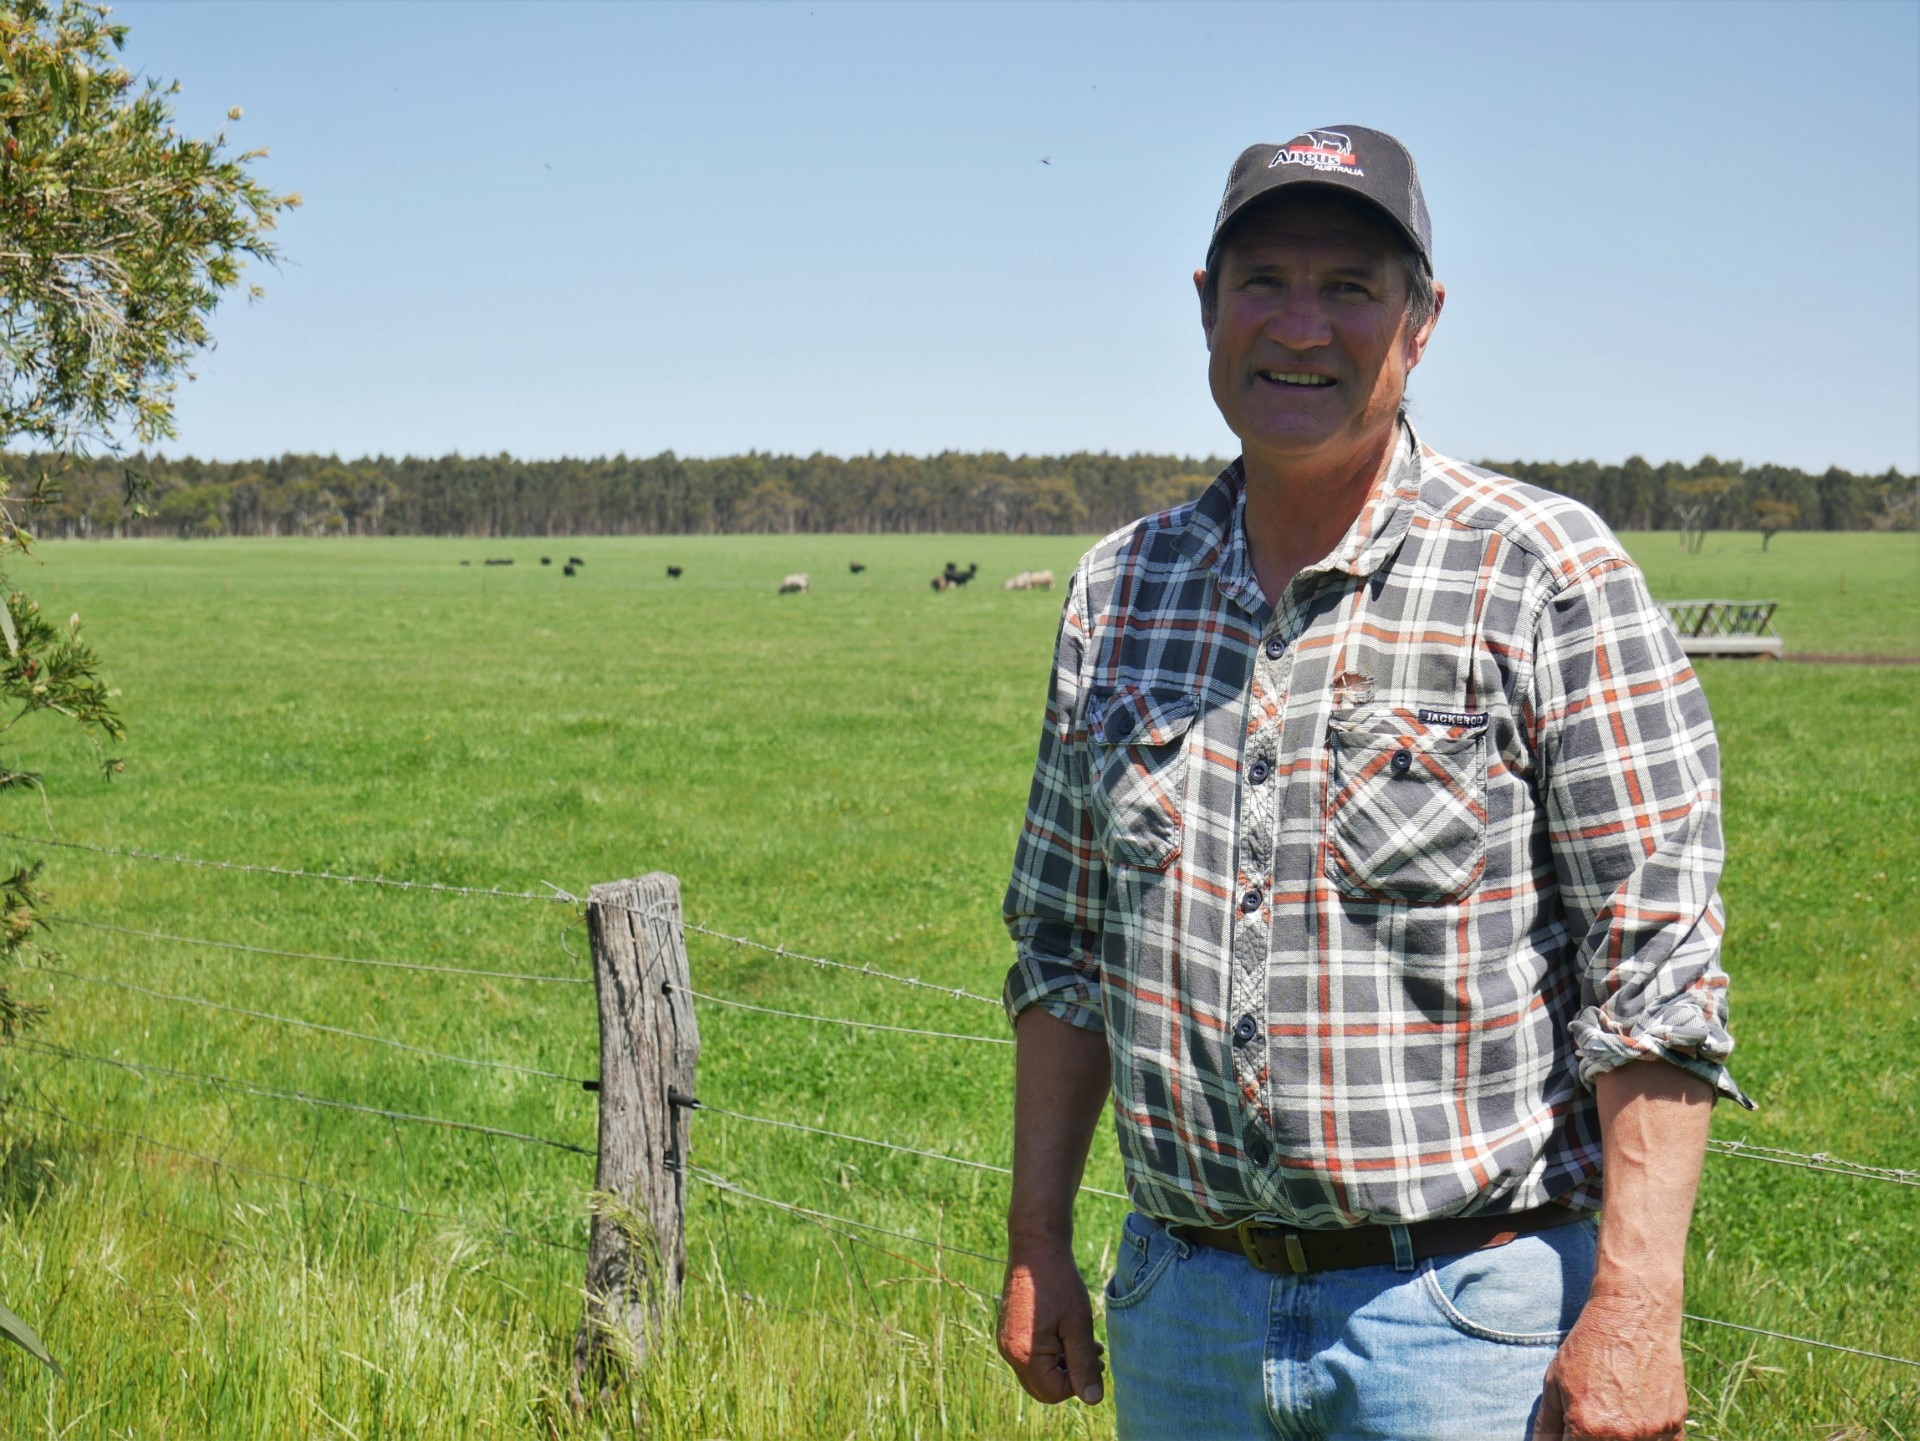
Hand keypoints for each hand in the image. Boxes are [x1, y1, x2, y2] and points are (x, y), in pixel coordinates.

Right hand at [997, 1244, 1104, 1405]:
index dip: (1078, 1384)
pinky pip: (1030, 1355)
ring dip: (1062, 1365)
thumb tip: (1092, 1399)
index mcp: (1024, 1354)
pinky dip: (1051, 1352)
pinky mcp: (1008, 1331)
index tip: (1096, 1361)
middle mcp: (1009, 1352)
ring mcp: (1005, 1341)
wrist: (1036, 1248)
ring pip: (1037, 1372)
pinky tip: (1068, 1334)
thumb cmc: (1059, 1284)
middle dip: (1070, 1377)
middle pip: (1042, 1387)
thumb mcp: (1078, 1326)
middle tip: (1094, 1356)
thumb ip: (1084, 1365)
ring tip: (1088, 1344)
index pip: (1053, 1393)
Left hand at [1533, 1288, 1687, 1439]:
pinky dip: (1647, 1439)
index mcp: (1588, 1427)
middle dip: (1593, 1438)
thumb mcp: (1555, 1381)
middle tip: (1594, 1419)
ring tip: (1615, 1410)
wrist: (1634, 1317)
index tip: (1573, 1431)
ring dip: (1620, 1439)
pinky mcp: (1675, 1426)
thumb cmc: (1589, 1346)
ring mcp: (1653, 1433)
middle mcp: (1622, 1436)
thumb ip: (1547, 1424)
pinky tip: (1635, 1417)